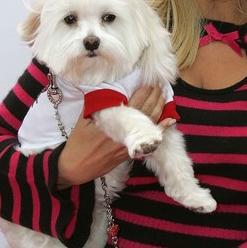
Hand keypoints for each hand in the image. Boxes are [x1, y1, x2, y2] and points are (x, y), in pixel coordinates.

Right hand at [57, 84, 172, 187]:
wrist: (77, 166)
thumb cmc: (79, 142)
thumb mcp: (84, 119)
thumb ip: (97, 104)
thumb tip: (105, 88)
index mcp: (113, 121)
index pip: (134, 103)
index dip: (144, 91)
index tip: (150, 80)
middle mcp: (124, 132)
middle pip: (145, 111)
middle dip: (154, 97)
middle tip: (160, 84)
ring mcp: (130, 143)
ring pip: (149, 123)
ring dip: (159, 108)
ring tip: (164, 95)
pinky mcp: (131, 152)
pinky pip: (149, 138)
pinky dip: (160, 129)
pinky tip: (169, 120)